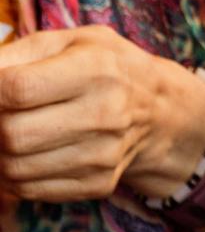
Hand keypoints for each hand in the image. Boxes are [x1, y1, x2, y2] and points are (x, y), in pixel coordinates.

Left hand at [0, 26, 204, 203]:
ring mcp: (103, 154)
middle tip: (6, 112)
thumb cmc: (106, 68)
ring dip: (2, 152)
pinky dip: (16, 174)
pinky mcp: (98, 183)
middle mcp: (105, 113)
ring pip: (14, 168)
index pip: (16, 88)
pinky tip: (32, 152)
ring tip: (17, 130)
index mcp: (96, 68)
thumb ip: (17, 53)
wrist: (161, 110)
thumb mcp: (71, 42)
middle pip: (11, 134)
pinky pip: (29, 189)